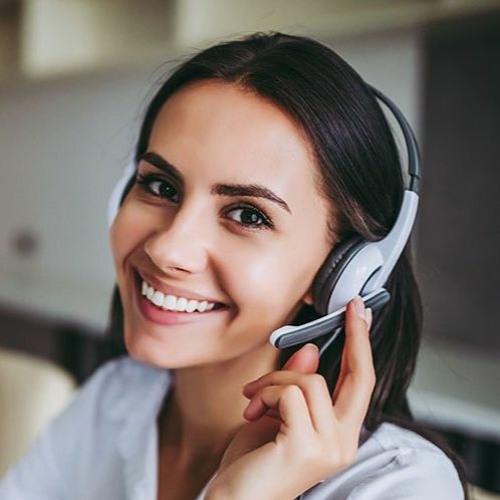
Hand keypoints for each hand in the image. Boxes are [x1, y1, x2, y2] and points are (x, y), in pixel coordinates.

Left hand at [205, 298, 374, 499]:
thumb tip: (312, 352)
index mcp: (339, 434)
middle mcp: (343, 443)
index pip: (361, 384)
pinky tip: (251, 412)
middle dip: (356, 335)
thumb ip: (297, 385)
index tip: (359, 312)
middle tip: (350, 306)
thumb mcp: (277, 414)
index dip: (362, 344)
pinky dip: (264, 392)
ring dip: (273, 380)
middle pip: (361, 377)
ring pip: (309, 380)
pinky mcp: (306, 446)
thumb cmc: (253, 462)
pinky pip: (288, 392)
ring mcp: (328, 447)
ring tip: (253, 400)